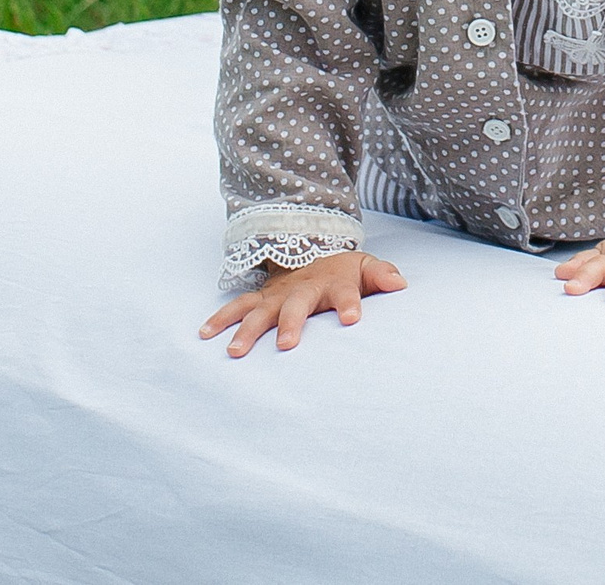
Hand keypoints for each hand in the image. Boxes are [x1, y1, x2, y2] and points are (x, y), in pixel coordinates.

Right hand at [200, 250, 406, 354]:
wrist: (311, 252)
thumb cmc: (344, 271)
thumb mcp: (366, 267)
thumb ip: (382, 275)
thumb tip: (400, 284)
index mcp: (335, 283)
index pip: (347, 293)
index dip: (349, 304)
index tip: (351, 319)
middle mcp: (303, 289)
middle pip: (297, 306)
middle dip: (290, 324)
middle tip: (286, 345)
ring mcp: (278, 295)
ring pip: (260, 311)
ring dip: (247, 330)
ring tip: (235, 352)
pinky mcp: (260, 299)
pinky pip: (237, 307)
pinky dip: (220, 319)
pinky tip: (204, 335)